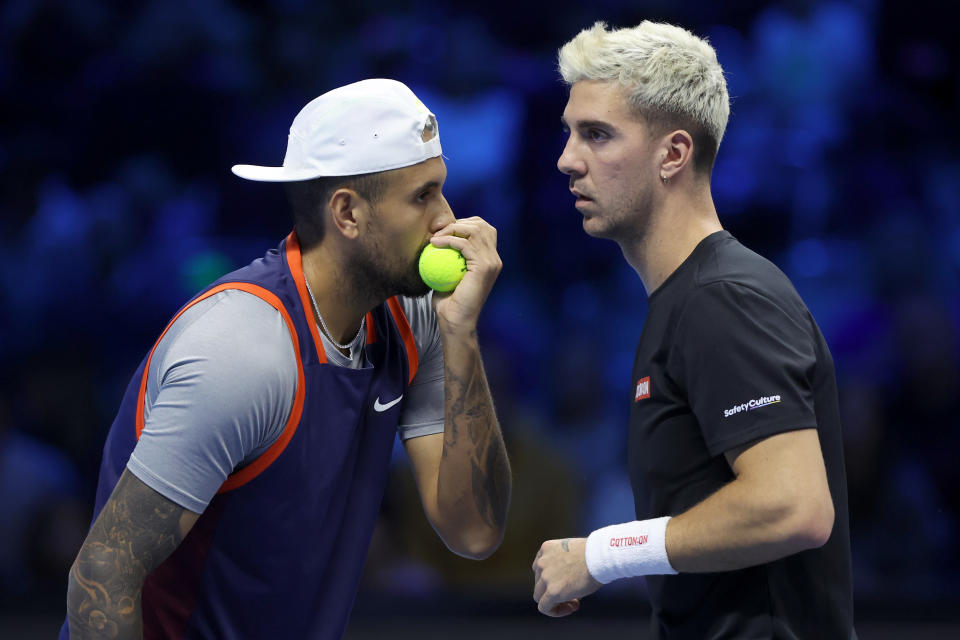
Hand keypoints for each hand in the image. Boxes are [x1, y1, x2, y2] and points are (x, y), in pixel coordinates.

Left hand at [428, 217, 500, 332]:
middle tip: (438, 233)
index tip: (443, 232)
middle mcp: (494, 259)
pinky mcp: (484, 267)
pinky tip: (434, 244)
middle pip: (482, 225)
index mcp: (490, 259)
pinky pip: (464, 244)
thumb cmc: (449, 303)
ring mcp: (491, 262)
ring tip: (435, 238)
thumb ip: (449, 258)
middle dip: (458, 223)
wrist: (455, 321)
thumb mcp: (448, 274)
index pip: (483, 229)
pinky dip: (448, 240)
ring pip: (475, 230)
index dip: (463, 224)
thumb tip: (436, 238)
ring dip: (452, 229)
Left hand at [532, 537, 602, 616]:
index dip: (552, 578)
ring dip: (554, 601)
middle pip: (540, 582)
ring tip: (574, 602)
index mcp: (547, 548)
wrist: (600, 556)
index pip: (540, 568)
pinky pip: (544, 608)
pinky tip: (571, 608)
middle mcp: (542, 562)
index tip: (568, 582)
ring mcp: (545, 577)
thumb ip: (565, 563)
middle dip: (554, 590)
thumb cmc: (595, 554)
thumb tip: (567, 581)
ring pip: (539, 596)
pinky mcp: (552, 591)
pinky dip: (554, 611)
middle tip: (574, 594)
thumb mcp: (573, 552)